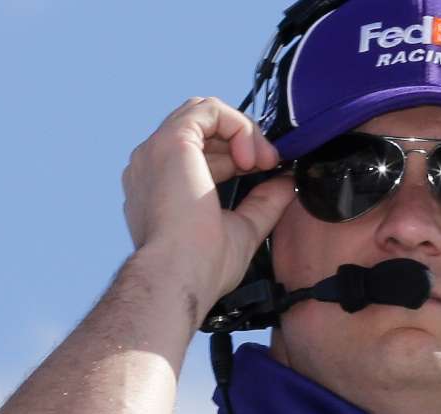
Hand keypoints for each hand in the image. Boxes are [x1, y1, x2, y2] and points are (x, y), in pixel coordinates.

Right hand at [121, 97, 293, 316]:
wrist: (179, 275)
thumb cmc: (201, 266)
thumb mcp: (243, 228)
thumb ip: (263, 202)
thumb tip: (286, 183)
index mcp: (162, 187)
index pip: (201, 152)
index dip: (238, 155)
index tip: (265, 171)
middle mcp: (153, 165)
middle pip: (202, 128)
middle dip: (242, 140)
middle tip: (270, 164)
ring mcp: (156, 151)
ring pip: (205, 113)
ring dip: (243, 130)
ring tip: (262, 160)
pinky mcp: (171, 141)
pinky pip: (209, 110)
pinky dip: (238, 125)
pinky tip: (250, 156)